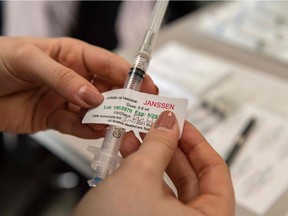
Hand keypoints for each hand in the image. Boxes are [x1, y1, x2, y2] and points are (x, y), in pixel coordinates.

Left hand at [0, 37, 156, 136]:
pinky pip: (77, 126)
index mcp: (72, 55)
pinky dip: (88, 130)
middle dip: (123, 101)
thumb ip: (63, 78)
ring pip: (95, 111)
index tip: (145, 87)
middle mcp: (74, 78)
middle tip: (135, 112)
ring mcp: (66, 99)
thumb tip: (92, 96)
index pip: (108, 64)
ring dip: (107, 119)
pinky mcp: (56, 118)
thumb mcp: (30, 59)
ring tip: (117, 126)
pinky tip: (95, 132)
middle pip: (107, 90)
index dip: (129, 75)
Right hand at [74, 111, 234, 215]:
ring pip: (169, 185)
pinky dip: (143, 173)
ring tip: (136, 137)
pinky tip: (128, 156)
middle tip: (158, 126)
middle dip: (170, 147)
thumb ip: (158, 144)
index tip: (181, 123)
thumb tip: (169, 122)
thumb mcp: (139, 177)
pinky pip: (154, 195)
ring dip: (152, 157)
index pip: (215, 171)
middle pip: (191, 177)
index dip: (196, 142)